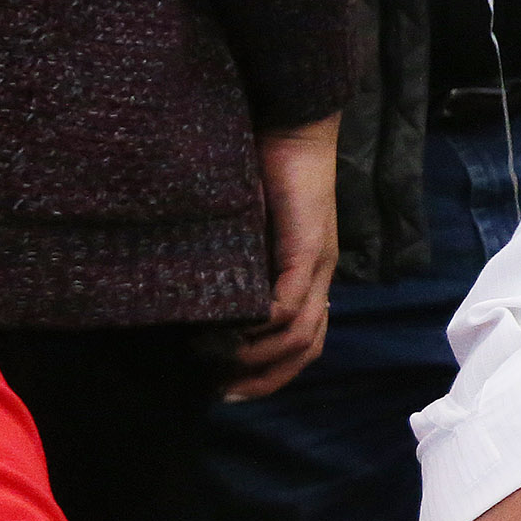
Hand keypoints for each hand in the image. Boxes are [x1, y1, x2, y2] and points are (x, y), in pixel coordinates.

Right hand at [227, 113, 341, 399]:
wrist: (292, 127)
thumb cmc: (265, 172)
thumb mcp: (248, 230)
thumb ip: (239, 262)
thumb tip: (201, 300)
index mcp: (308, 274)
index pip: (305, 341)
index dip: (274, 373)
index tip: (231, 389)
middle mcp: (318, 275)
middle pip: (308, 347)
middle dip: (268, 378)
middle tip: (225, 393)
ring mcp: (316, 262)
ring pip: (301, 333)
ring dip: (262, 358)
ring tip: (224, 366)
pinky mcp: (307, 245)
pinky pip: (292, 300)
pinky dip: (266, 323)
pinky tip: (238, 330)